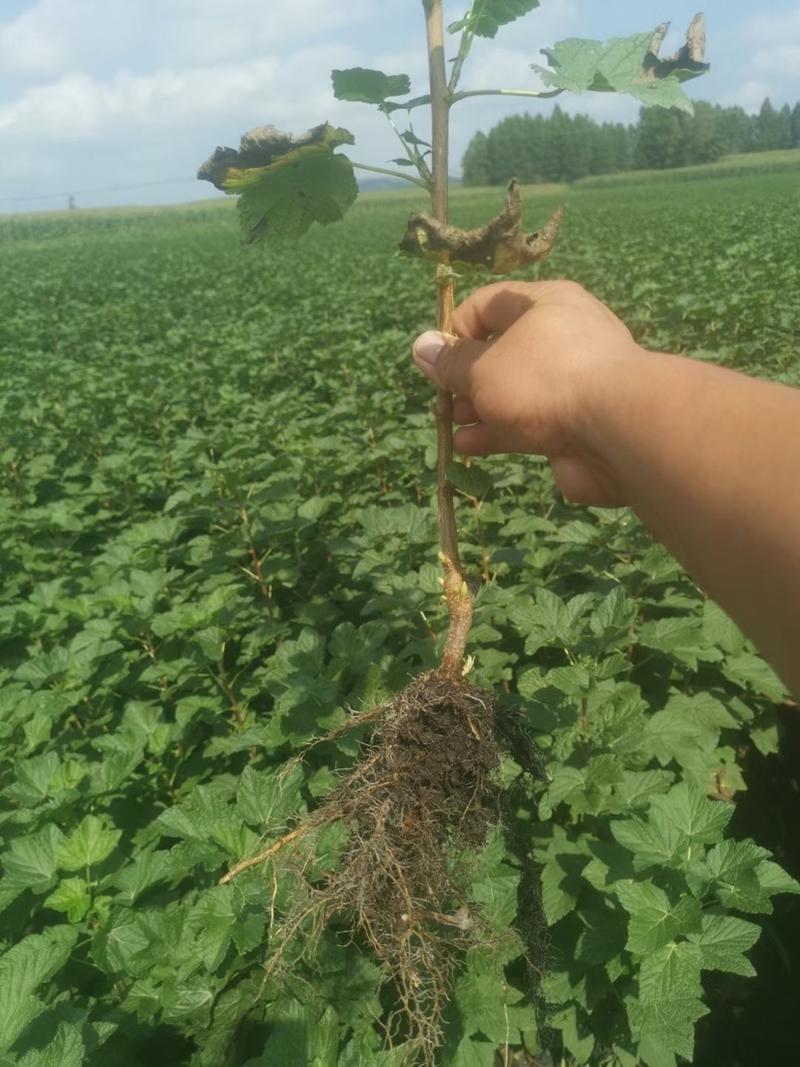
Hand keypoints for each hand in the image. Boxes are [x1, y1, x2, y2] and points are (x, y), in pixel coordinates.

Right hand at [412, 280, 641, 506]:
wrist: (619, 431)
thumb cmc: (544, 380)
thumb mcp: (484, 367)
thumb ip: (451, 363)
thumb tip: (421, 347)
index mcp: (544, 304)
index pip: (490, 303)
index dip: (457, 328)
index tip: (436, 359)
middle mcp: (561, 337)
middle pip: (501, 351)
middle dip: (466, 377)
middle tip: (442, 400)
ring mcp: (571, 383)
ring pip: (513, 391)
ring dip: (478, 409)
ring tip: (452, 426)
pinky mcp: (575, 423)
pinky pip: (528, 423)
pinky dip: (498, 433)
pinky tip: (470, 448)